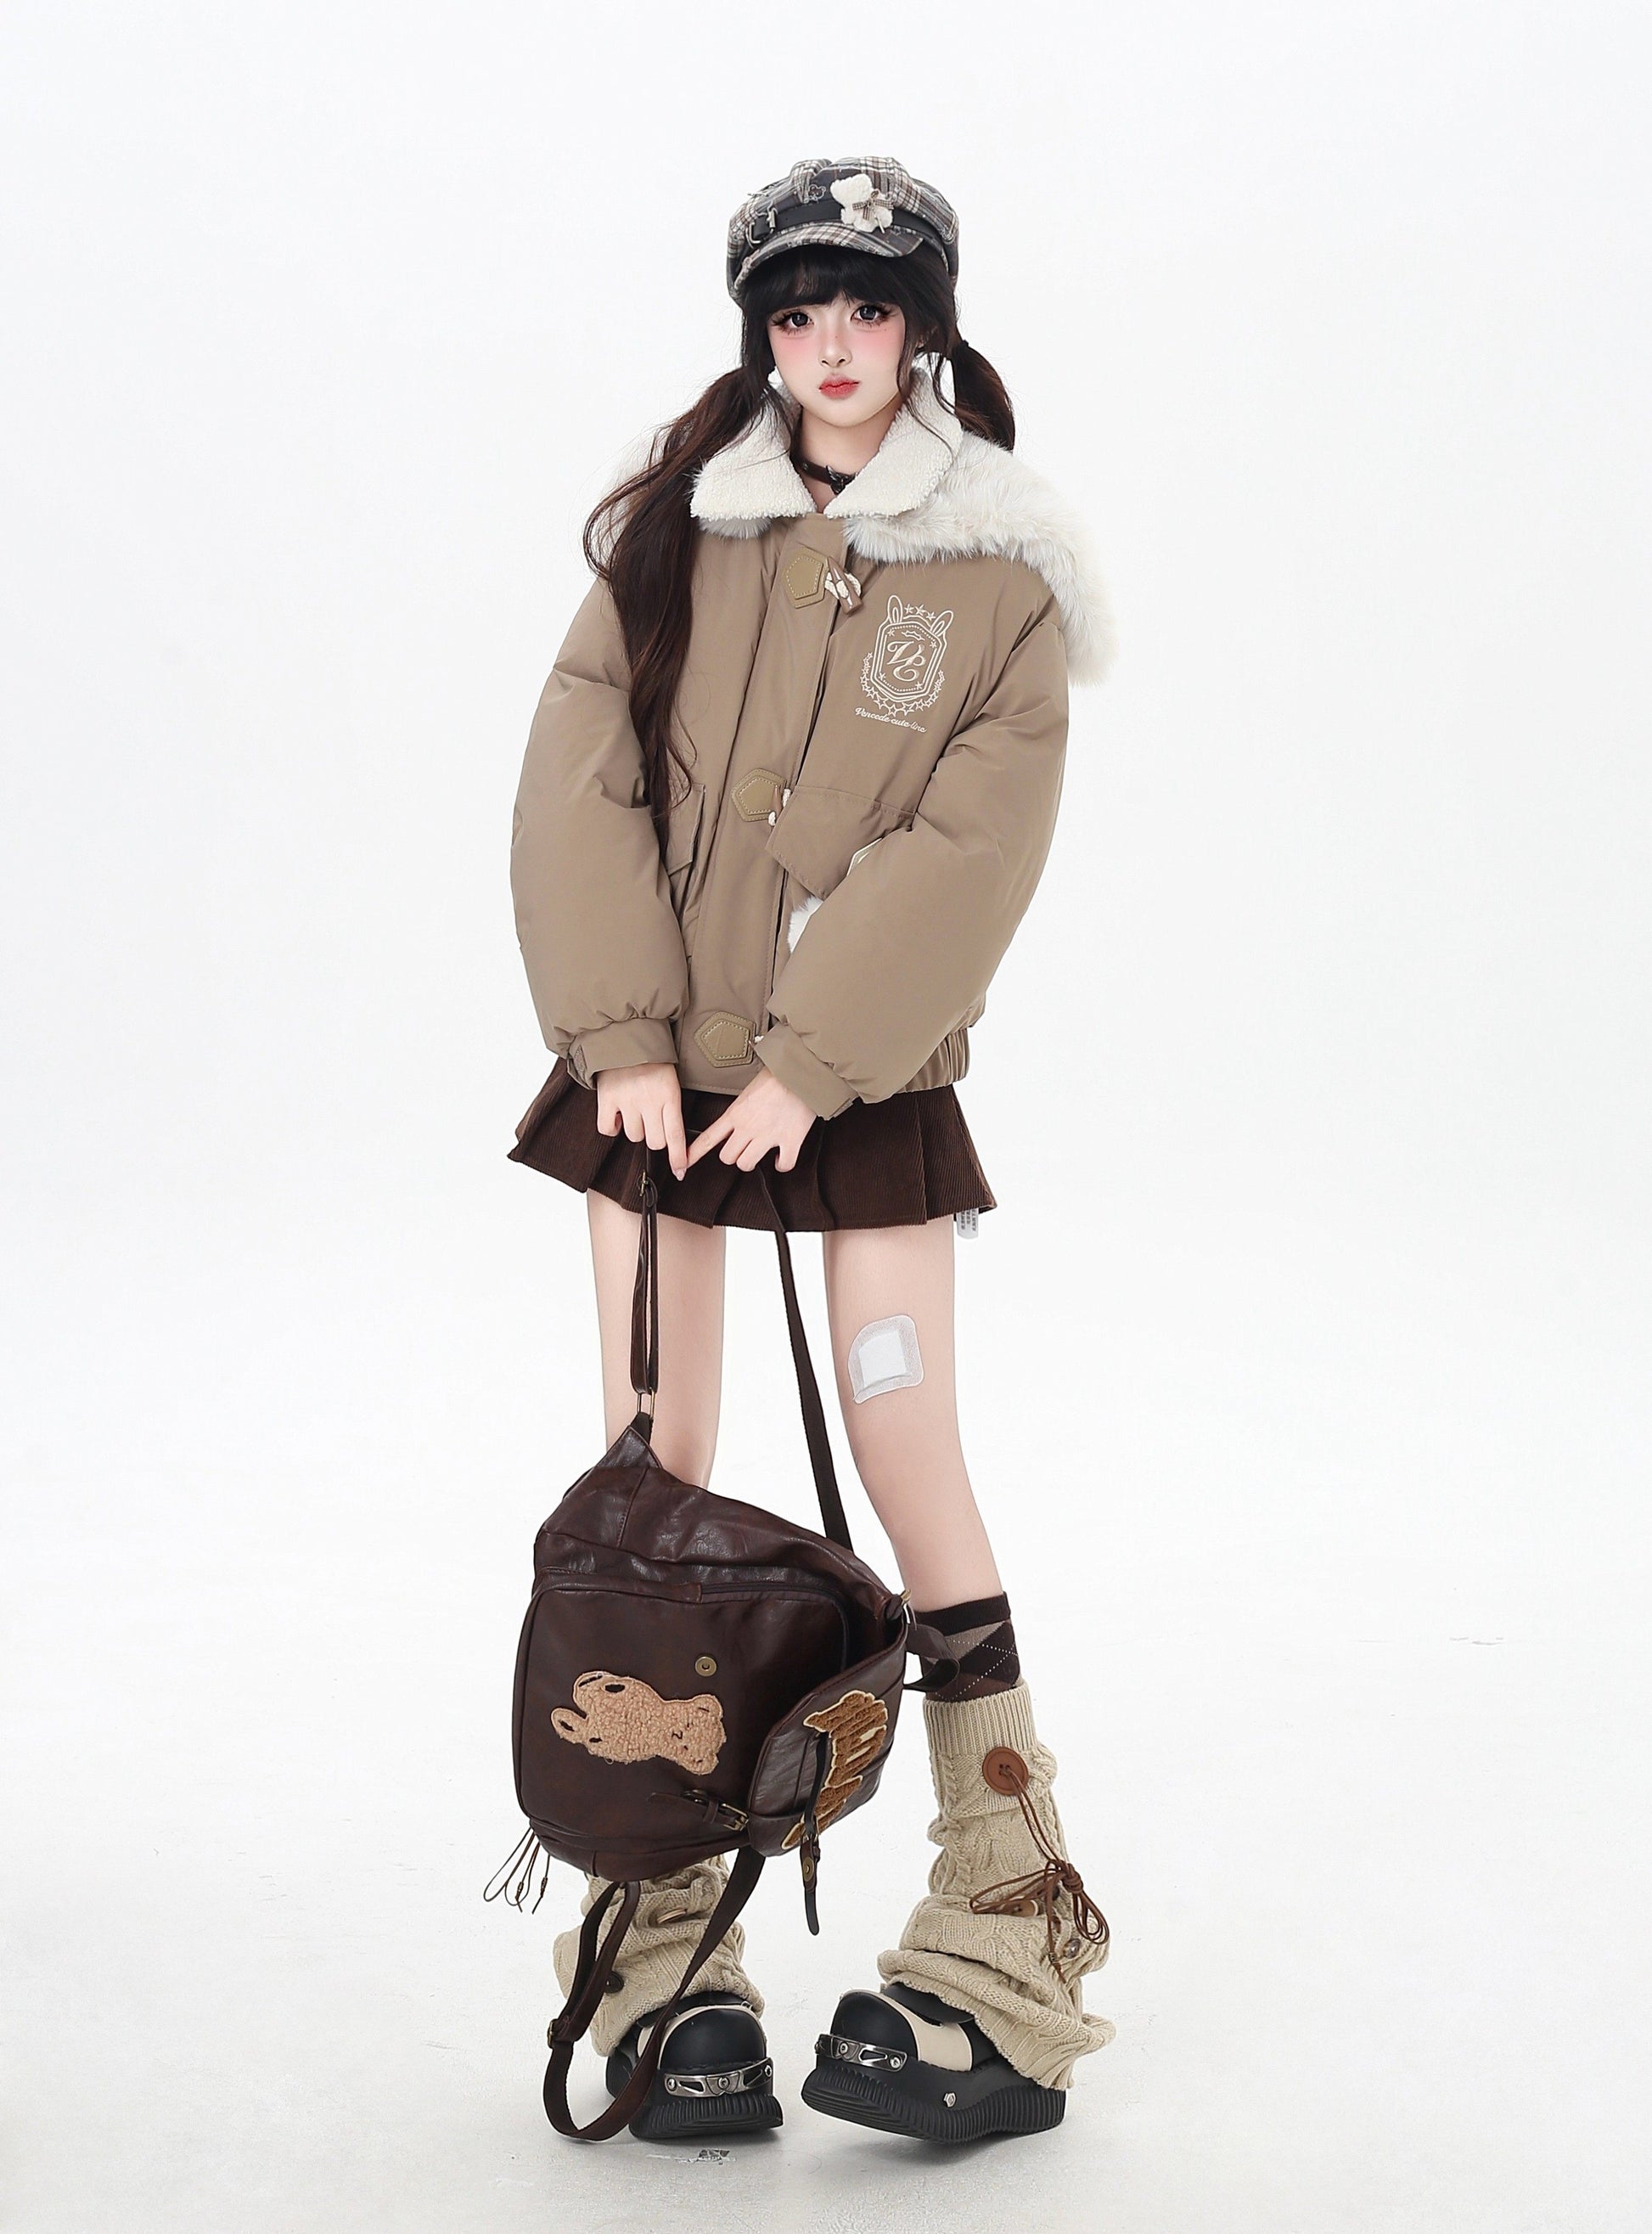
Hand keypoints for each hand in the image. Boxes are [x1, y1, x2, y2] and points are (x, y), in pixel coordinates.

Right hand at [594, 1060, 687, 1180]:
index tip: (680, 1171)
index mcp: (669, 1095)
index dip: (678, 1157)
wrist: (624, 1035)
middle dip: (655, 1138)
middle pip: (654, 1142)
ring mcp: (626, 1100)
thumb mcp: (670, 1080)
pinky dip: (611, 1127)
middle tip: (652, 1121)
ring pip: (633, 1136)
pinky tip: (616, 1115)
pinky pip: (607, 1129)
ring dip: (635, 1128)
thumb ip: (671, 1106)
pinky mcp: (606, 1099)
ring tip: (634, 1108)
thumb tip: (673, 1140)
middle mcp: (648, 1101)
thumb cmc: (651, 1060)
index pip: (675, 1135)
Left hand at [685, 1069, 816, 1173]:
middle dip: (733, 1155)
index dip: (694, 1153)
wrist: (801, 1073)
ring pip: (747, 1164)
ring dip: (751, 1160)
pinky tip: (779, 1158)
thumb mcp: (748, 1090)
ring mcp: (768, 1136)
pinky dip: (781, 1164)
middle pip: (727, 1157)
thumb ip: (740, 1108)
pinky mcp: (790, 1140)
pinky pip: (783, 1165)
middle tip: (741, 1147)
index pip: (709, 1138)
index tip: (684, 1162)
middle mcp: (748, 1128)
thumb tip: (739, 1115)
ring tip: (759, 1152)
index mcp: (735, 1113)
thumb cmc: (777, 1075)